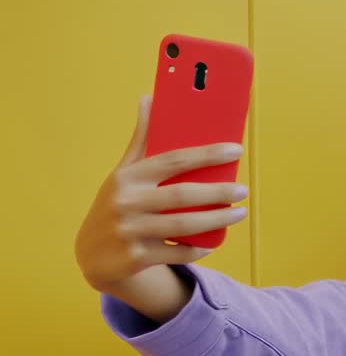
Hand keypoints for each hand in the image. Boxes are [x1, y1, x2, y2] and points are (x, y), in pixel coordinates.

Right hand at [74, 95, 249, 293]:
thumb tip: (149, 98)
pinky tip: (213, 243)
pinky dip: (198, 249)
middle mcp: (127, 202)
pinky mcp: (136, 257)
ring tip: (239, 213)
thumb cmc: (117, 204)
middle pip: (182, 195)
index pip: (173, 160)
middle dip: (218, 192)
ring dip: (217, 220)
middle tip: (243, 190)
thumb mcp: (123, 173)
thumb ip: (141, 140)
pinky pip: (178, 253)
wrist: (92, 254)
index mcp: (128, 177)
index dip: (207, 154)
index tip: (236, 150)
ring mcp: (130, 231)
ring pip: (183, 225)